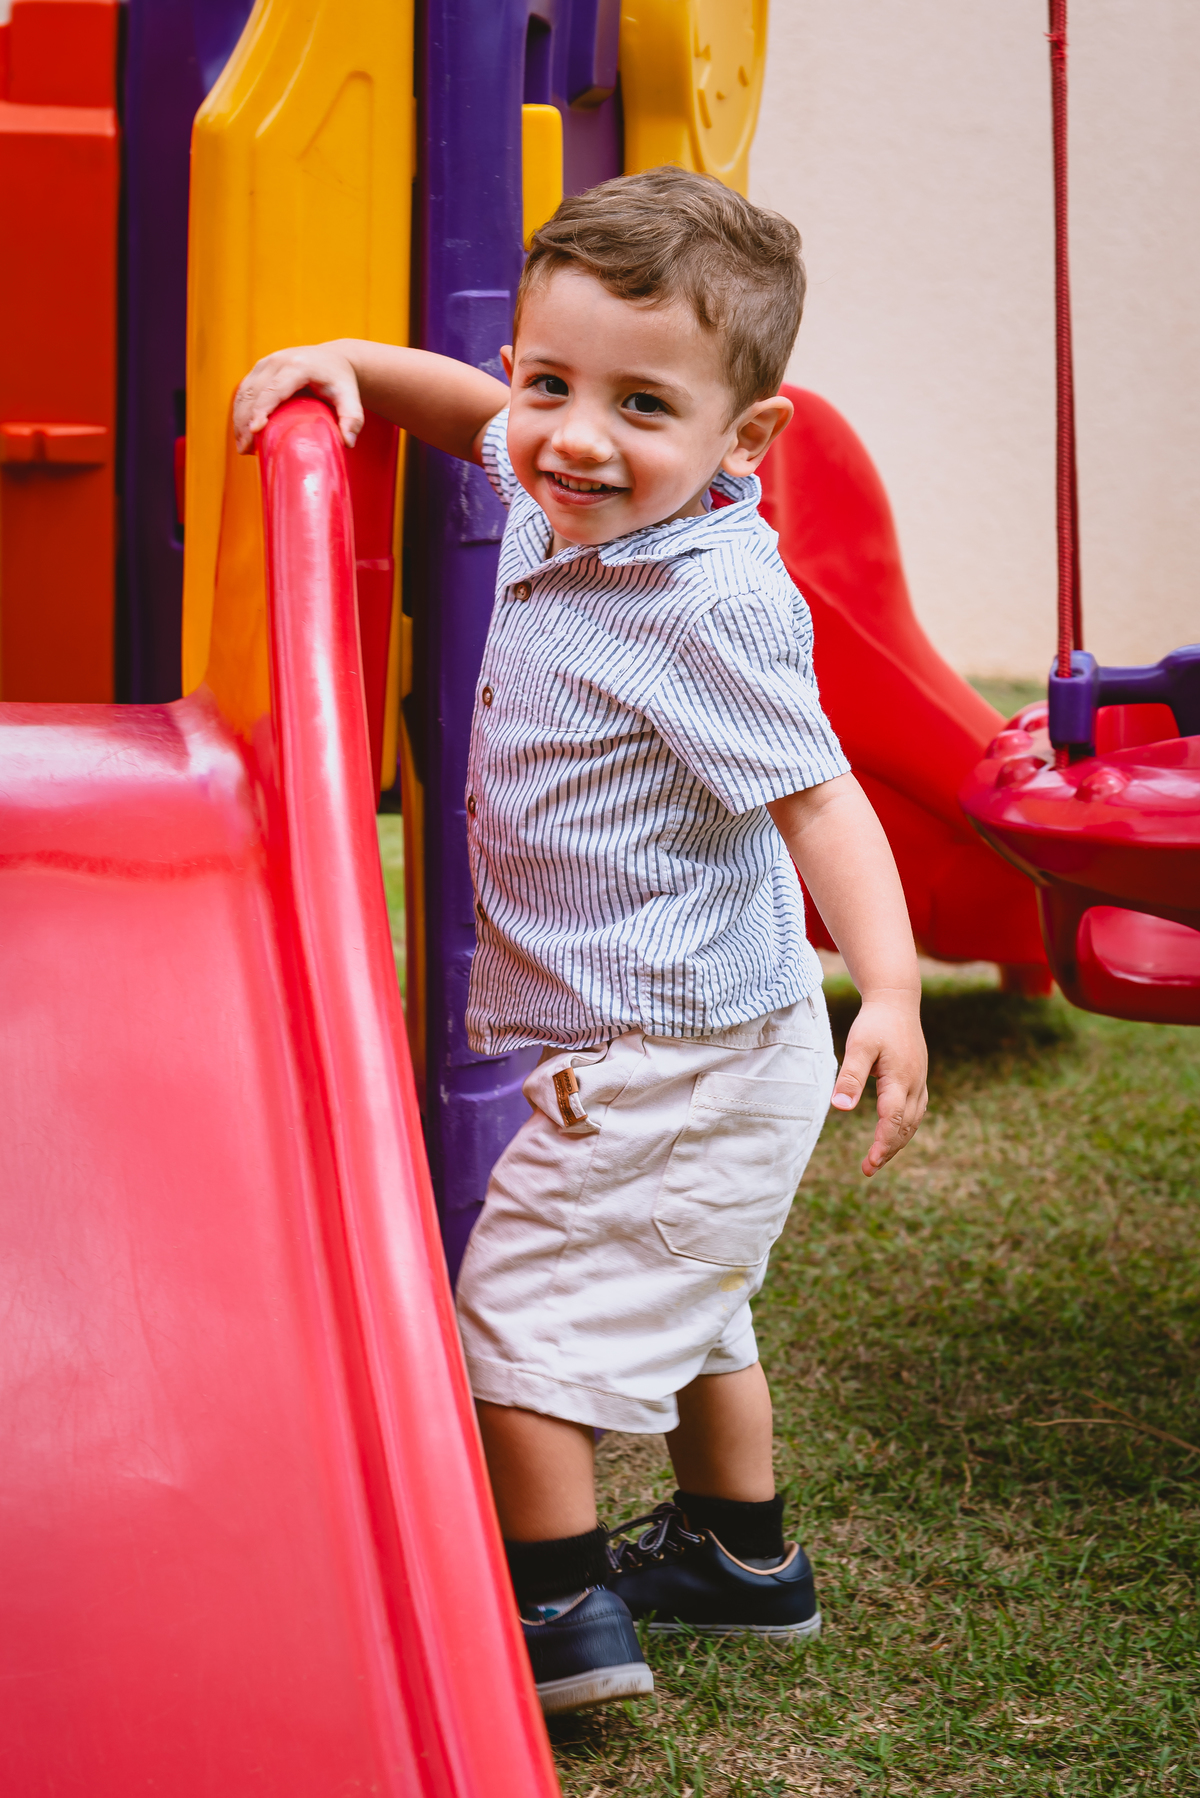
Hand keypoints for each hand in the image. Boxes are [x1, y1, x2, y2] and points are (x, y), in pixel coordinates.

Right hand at [233, 344, 363, 452]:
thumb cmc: (341, 382)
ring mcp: (267, 362)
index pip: (275, 389)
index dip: (262, 409)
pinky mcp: (260, 368)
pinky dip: (240, 411)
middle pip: (254, 392)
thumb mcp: (351, 398)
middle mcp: (279, 360)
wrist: (334, 358)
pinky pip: (244, 390)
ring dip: (239, 419)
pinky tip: (242, 432)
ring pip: (244, 391)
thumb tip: (348, 443)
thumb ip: (353, 418)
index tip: (255, 431)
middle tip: (245, 450)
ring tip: (242, 446)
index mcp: (299, 366)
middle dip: (245, 421)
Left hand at [830, 992, 927, 1176]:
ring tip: (877, 1159)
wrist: (896, 1001)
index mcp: (900, 1078)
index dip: (882, 1143)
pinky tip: (894, 1134)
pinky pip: (915, 1111)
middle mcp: (914, 1083)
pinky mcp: (918, 1078)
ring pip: (912, 1121)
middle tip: (868, 1169)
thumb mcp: (858, 1047)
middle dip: (888, 1150)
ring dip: (897, 1141)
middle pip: (905, 1126)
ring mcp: (919, 1081)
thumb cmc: (874, 1023)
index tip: (870, 1163)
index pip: (893, 1119)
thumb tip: (839, 1108)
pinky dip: (905, 1128)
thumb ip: (850, 1077)